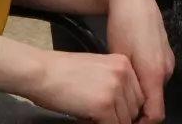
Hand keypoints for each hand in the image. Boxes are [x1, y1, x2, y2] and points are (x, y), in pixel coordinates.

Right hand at [28, 50, 143, 123]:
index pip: (138, 96)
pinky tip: (85, 120)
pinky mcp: (104, 106)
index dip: (127, 110)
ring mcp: (115, 89)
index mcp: (123, 63)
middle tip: (99, 117)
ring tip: (91, 117)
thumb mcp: (97, 70)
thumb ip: (115, 84)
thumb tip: (125, 108)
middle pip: (134, 109)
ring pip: (125, 121)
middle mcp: (123, 73)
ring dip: (110, 123)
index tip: (114, 115)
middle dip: (120, 118)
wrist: (42, 72)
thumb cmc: (63, 72)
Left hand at [106, 0, 174, 122]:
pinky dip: (144, 78)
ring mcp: (169, 59)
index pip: (156, 116)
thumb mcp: (120, 59)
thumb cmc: (122, 26)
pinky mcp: (165, 51)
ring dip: (140, 92)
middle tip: (116, 103)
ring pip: (154, 87)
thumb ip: (129, 87)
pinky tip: (129, 69)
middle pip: (154, 102)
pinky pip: (156, 74)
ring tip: (120, 85)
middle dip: (137, 108)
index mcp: (156, 74)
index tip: (121, 122)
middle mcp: (167, 69)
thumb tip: (128, 110)